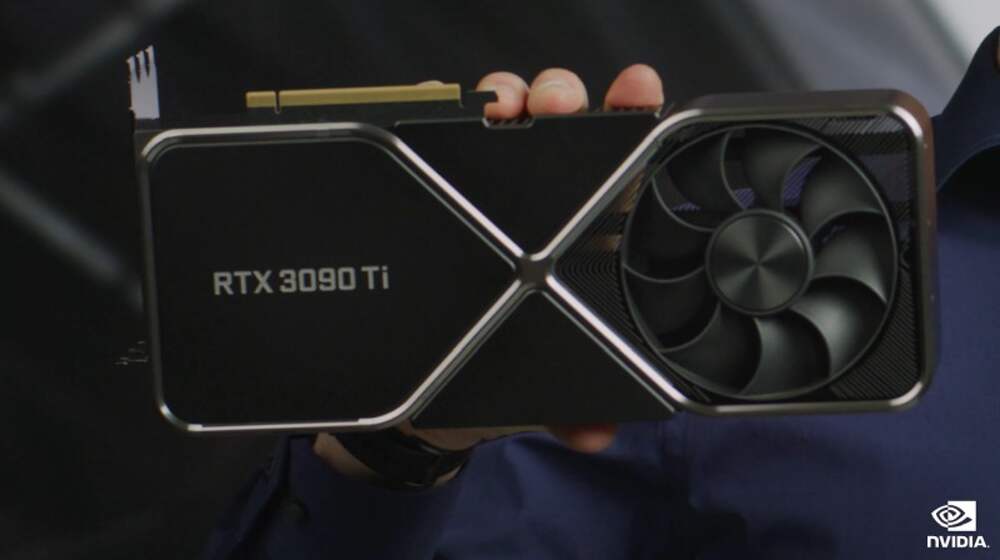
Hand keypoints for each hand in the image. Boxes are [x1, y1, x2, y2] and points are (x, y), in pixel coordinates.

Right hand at [316, 64, 664, 482]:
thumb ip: (571, 408)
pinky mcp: (429, 193)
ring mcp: (483, 198)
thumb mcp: (534, 396)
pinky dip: (436, 107)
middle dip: (562, 100)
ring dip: (506, 96)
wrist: (409, 402)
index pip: (615, 175)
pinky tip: (439, 102)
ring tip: (503, 103)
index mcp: (579, 248)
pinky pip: (431, 137)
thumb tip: (596, 430)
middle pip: (559, 132)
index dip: (633, 124)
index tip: (637, 89)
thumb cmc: (485, 382)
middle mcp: (536, 214)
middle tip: (554, 101)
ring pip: (501, 123)